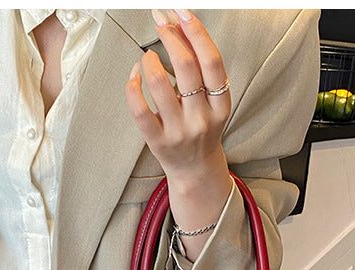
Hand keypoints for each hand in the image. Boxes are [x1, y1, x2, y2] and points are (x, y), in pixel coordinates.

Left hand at [124, 9, 231, 181]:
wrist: (195, 169)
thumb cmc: (201, 129)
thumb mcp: (212, 104)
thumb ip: (201, 72)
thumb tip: (178, 28)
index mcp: (220, 105)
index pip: (211, 62)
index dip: (196, 32)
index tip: (181, 12)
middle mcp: (202, 118)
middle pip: (186, 67)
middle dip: (170, 35)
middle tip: (160, 20)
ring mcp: (179, 132)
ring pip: (160, 84)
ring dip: (150, 60)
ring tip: (149, 55)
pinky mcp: (157, 142)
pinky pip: (140, 110)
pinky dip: (133, 86)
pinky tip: (134, 75)